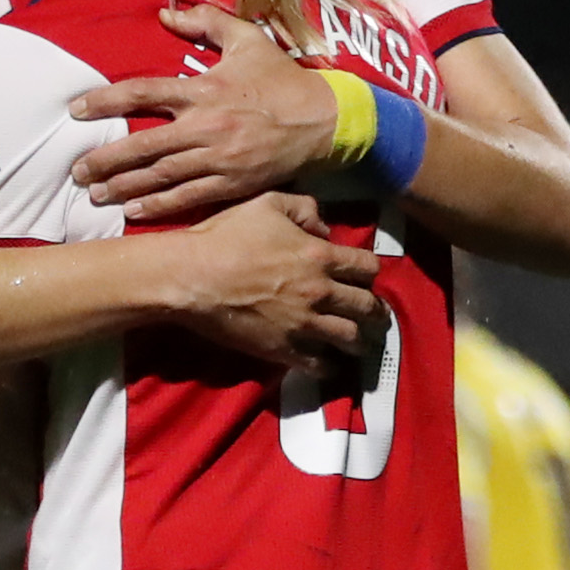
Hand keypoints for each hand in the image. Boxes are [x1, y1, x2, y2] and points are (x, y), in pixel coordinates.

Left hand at [69, 7, 334, 222]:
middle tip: (77, 170)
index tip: (76, 110)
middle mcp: (205, 126)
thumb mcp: (247, 39)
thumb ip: (206, 23)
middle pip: (144, 145)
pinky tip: (133, 212)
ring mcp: (218, 159)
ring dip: (124, 187)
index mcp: (203, 89)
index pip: (143, 92)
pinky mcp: (231, 184)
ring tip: (95, 195)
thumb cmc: (282, 78)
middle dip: (106, 160)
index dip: (105, 101)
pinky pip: (188, 198)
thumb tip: (165, 15)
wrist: (323, 120)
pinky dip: (159, 207)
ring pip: (161, 177)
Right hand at [162, 193, 382, 374]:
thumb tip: (324, 229)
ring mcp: (304, 325)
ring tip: (359, 344)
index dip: (370, 272)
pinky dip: (330, 366)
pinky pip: (320, 365)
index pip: (368, 268)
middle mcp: (321, 292)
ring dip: (359, 341)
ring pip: (351, 339)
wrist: (192, 277)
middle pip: (368, 307)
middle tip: (376, 317)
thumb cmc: (226, 236)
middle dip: (376, 312)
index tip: (364, 278)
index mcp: (320, 256)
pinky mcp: (284, 350)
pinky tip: (329, 363)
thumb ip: (304, 208)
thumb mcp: (267, 203)